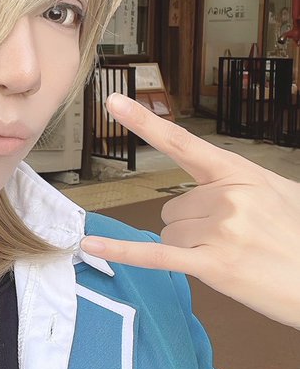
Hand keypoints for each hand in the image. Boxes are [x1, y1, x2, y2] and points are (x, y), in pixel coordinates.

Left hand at [79, 93, 299, 329]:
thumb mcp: (279, 194)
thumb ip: (238, 184)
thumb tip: (209, 191)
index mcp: (239, 173)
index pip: (183, 142)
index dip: (145, 123)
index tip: (114, 101)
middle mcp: (227, 197)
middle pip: (173, 207)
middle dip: (194, 226)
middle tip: (235, 241)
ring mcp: (220, 231)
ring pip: (169, 234)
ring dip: (191, 249)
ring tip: (234, 257)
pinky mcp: (213, 266)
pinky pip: (156, 255)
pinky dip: (121, 251)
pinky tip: (90, 245)